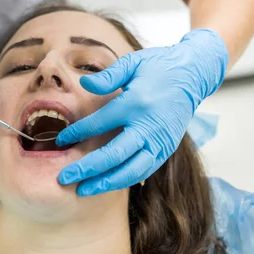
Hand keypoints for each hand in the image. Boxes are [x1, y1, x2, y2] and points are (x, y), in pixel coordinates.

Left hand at [56, 29, 227, 195]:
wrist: (193, 75)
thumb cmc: (158, 67)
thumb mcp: (133, 63)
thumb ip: (108, 76)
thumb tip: (84, 85)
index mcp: (136, 104)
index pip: (100, 124)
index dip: (78, 133)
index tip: (60, 141)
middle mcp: (149, 127)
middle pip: (114, 156)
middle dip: (87, 169)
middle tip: (63, 178)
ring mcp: (160, 142)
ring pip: (131, 171)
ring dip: (105, 183)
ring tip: (82, 191)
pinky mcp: (166, 150)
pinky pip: (143, 171)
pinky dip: (124, 180)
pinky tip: (105, 184)